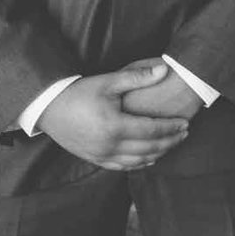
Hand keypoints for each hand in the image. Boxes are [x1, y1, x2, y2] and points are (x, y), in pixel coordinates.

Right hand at [41, 64, 189, 171]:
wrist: (48, 108)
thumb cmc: (79, 92)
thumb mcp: (109, 81)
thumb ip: (138, 77)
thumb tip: (165, 69)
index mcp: (114, 126)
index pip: (152, 130)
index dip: (171, 128)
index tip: (186, 123)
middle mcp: (109, 145)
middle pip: (148, 148)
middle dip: (169, 142)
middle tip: (184, 134)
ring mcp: (100, 155)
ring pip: (136, 161)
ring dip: (157, 154)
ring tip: (172, 144)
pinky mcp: (94, 159)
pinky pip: (121, 167)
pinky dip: (138, 164)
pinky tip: (149, 159)